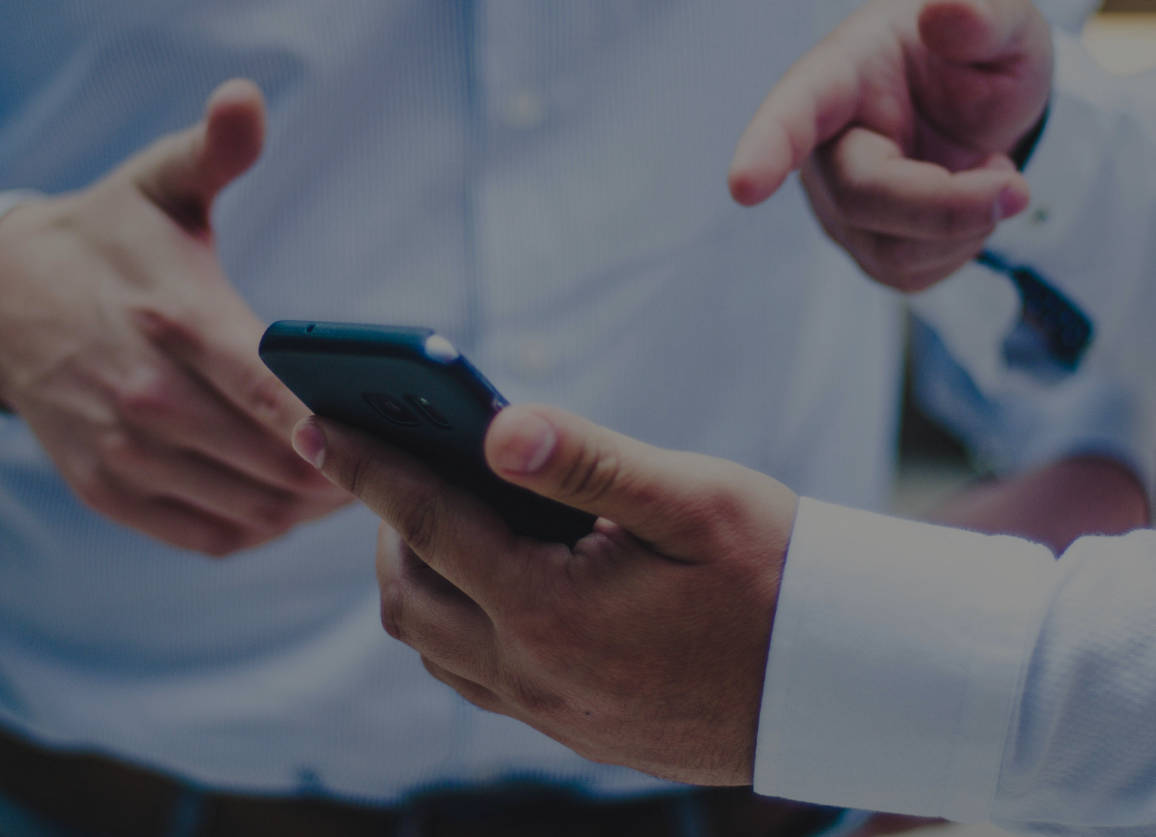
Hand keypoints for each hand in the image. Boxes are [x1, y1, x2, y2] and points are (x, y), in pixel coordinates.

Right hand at [0, 78, 350, 555]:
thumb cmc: (107, 239)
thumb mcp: (158, 181)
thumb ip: (214, 148)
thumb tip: (245, 98)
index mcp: (175, 319)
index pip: (274, 393)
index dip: (338, 427)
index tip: (392, 434)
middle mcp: (146, 396)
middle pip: (275, 464)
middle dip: (345, 471)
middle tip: (396, 464)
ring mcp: (123, 451)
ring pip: (249, 509)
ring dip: (309, 509)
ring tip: (356, 485)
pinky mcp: (107, 489)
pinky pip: (207, 536)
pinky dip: (259, 530)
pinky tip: (289, 506)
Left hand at [293, 404, 796, 784]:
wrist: (843, 682)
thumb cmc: (778, 574)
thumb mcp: (692, 499)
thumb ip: (588, 459)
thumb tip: (497, 426)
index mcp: (552, 611)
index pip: (427, 524)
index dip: (365, 467)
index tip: (312, 423)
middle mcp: (535, 675)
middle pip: (408, 597)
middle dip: (384, 526)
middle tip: (395, 462)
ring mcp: (550, 713)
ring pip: (434, 646)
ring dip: (417, 578)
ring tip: (437, 514)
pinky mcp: (573, 731)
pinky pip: (475, 678)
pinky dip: (456, 622)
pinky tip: (490, 578)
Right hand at [729, 0, 1052, 291]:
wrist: (987, 108)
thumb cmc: (979, 55)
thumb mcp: (1005, 21)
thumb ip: (985, 15)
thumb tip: (947, 13)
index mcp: (842, 73)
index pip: (794, 109)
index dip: (767, 147)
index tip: (744, 186)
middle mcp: (822, 145)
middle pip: (861, 197)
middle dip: (947, 205)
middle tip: (1017, 188)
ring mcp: (837, 204)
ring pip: (889, 249)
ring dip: (965, 225)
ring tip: (992, 171)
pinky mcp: (865, 247)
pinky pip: (910, 274)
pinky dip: (963, 245)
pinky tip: (971, 202)